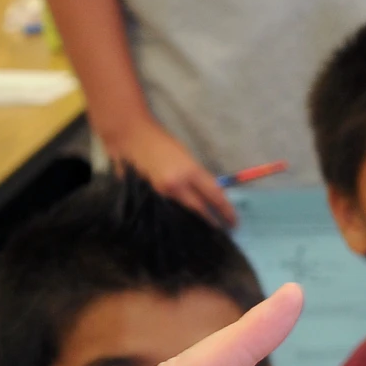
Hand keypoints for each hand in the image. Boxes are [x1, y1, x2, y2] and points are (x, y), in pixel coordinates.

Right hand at [106, 116, 236, 227]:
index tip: (234, 221)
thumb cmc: (161, 142)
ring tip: (206, 227)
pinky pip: (168, 210)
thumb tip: (209, 194)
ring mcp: (161, 193)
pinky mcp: (149, 197)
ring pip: (184, 212)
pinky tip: (184, 222)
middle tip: (224, 229)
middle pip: (200, 209)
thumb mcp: (186, 156)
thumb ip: (197, 176)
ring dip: (196, 220)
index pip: (214, 195)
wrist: (131, 137)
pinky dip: (178, 215)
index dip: (225, 210)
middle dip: (213, 220)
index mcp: (190, 171)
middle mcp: (176, 185)